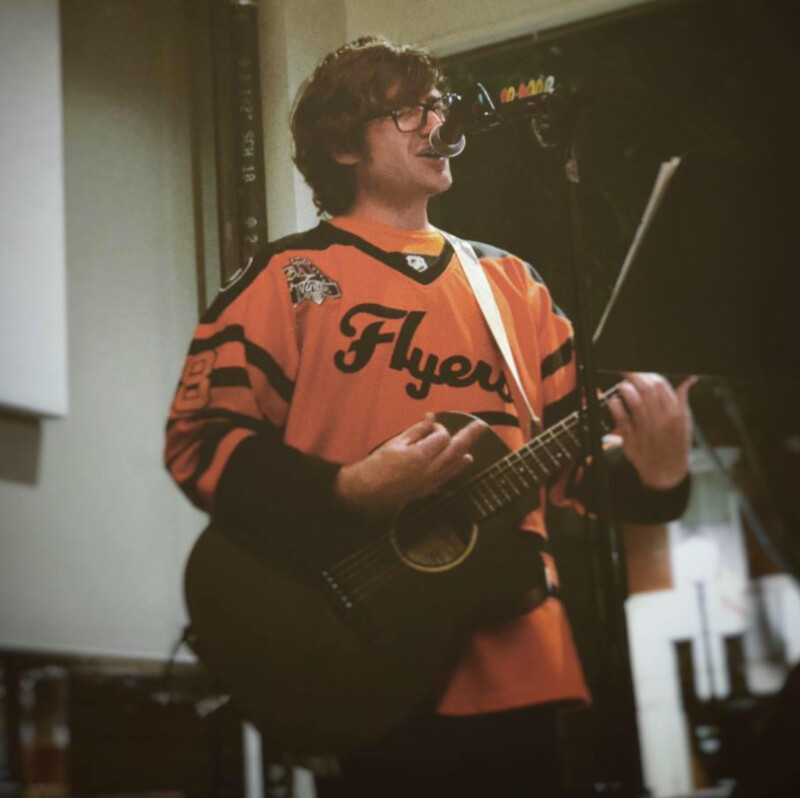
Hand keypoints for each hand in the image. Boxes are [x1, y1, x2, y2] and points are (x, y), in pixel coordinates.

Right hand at [334, 414, 484, 517]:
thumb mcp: (395, 442)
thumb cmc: (378, 465)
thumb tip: (431, 417)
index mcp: (420, 455)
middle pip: (455, 449)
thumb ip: (416, 430)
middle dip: (469, 435)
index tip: (431, 425)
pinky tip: (464, 461)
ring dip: (466, 450)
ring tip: (476, 439)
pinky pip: (448, 476)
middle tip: (482, 425)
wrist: (368, 491)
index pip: (441, 437)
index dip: (439, 428)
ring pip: (455, 464)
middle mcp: (429, 469)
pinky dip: (457, 467)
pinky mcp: (428, 490)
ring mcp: (430, 481)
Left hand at [608, 373, 695, 489]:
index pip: (662, 385)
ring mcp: (646, 431)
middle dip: (635, 377)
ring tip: (623, 386)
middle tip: (627, 373)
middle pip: (647, 390)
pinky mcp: (632, 440)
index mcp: (675, 414)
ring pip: (635, 403)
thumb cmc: (675, 444)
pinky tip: (614, 402)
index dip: (649, 374)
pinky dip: (616, 407)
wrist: (667, 472)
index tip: (641, 372)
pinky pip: (622, 420)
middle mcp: (662, 421)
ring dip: (626, 389)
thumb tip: (689, 380)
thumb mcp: (685, 421)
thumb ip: (683, 399)